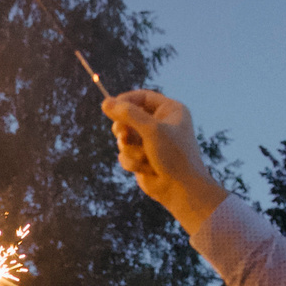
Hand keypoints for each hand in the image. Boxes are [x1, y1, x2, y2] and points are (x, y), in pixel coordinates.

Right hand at [101, 89, 227, 229]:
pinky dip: (131, 161)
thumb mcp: (151, 130)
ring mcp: (149, 142)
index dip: (125, 101)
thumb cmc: (173, 155)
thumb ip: (128, 114)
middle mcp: (160, 124)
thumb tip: (105, 103)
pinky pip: (124, 154)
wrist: (180, 188)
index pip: (142, 97)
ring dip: (130, 149)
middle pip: (128, 116)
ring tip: (144, 157)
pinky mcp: (141, 158)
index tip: (110, 106)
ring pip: (124, 138)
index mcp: (169, 111)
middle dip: (123, 127)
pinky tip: (145, 168)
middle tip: (123, 134)